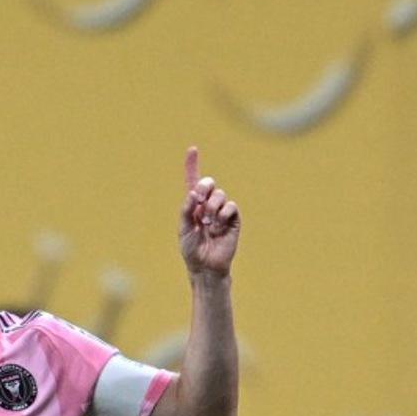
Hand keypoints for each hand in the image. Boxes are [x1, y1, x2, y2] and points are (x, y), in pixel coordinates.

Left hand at [179, 147, 239, 276]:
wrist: (206, 266)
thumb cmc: (192, 249)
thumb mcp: (183, 229)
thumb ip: (186, 209)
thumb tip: (193, 193)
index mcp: (194, 205)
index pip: (193, 181)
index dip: (192, 164)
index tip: (193, 149)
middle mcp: (208, 205)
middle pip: (209, 183)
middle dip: (204, 187)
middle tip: (199, 200)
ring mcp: (222, 211)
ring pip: (220, 194)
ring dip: (212, 208)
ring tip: (208, 225)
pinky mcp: (233, 219)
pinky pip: (231, 206)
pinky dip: (223, 215)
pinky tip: (218, 228)